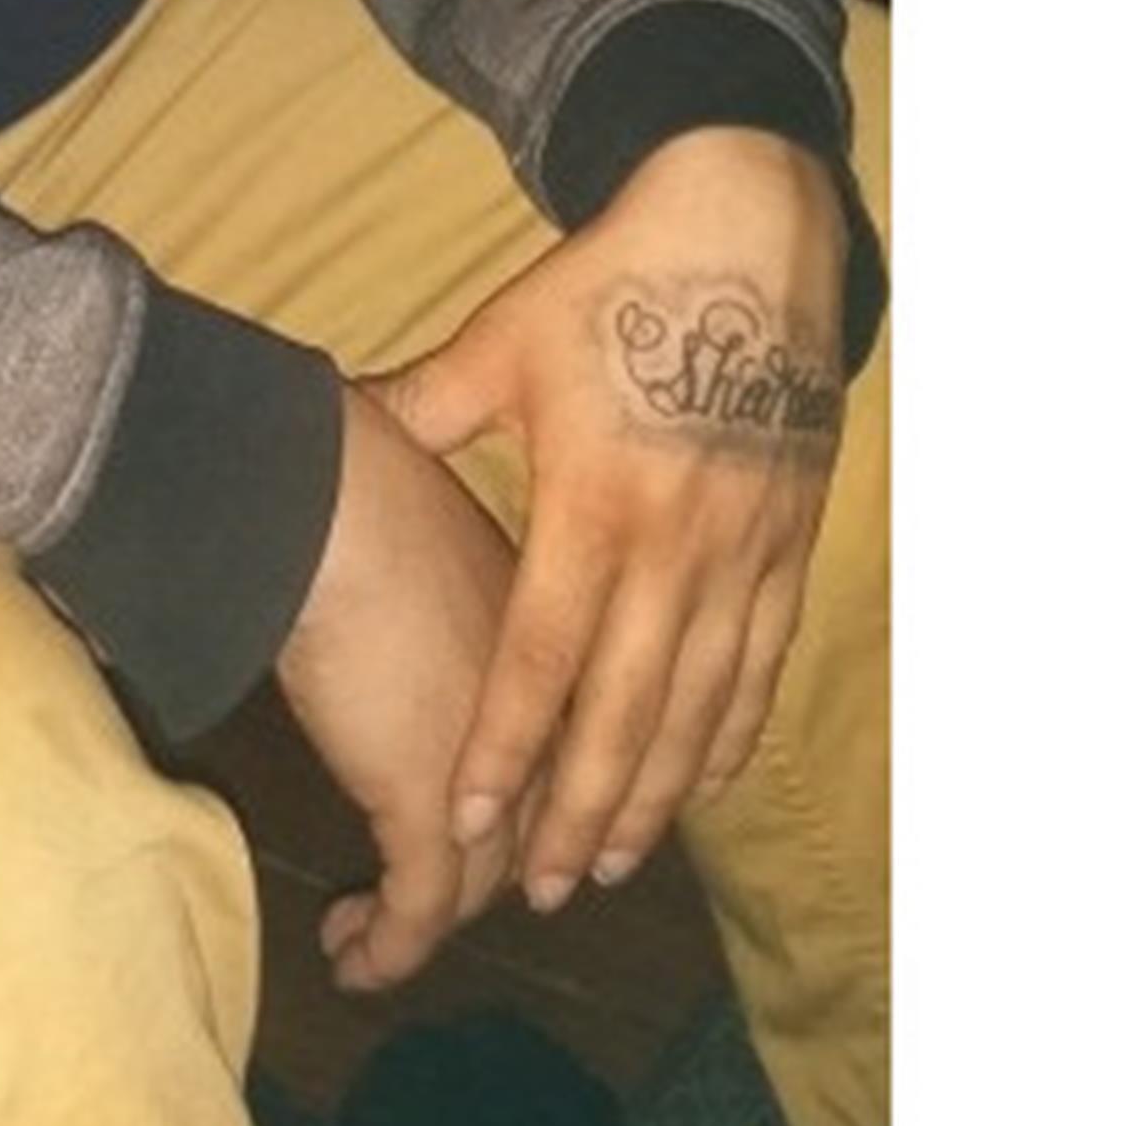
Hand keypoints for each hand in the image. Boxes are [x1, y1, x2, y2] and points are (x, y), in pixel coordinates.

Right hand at [271, 382, 530, 989]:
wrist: (331, 508)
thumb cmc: (359, 478)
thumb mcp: (423, 514)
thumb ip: (421, 549)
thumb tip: (376, 532)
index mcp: (546, 639)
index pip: (553, 744)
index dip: (524, 795)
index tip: (478, 823)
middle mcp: (540, 719)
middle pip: (527, 822)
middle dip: (482, 869)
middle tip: (421, 893)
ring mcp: (495, 773)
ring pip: (477, 879)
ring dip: (423, 921)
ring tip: (366, 936)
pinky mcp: (432, 813)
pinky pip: (419, 909)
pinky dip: (389, 946)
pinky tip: (349, 957)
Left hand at [375, 128, 846, 913]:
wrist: (746, 233)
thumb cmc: (611, 285)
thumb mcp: (504, 339)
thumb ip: (426, 408)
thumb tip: (337, 423)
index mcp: (594, 498)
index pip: (544, 654)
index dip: (509, 745)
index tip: (471, 821)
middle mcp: (676, 542)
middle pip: (626, 709)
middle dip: (582, 811)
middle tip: (543, 891)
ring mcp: (743, 550)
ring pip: (700, 706)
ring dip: (656, 796)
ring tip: (613, 864)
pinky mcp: (789, 544)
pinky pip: (760, 665)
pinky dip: (729, 736)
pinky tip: (698, 784)